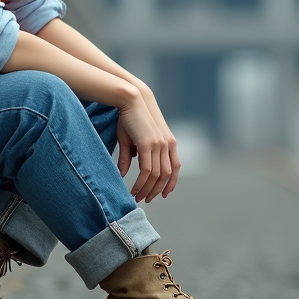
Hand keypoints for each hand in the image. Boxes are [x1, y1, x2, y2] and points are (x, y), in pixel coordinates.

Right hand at [135, 81, 179, 198]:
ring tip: (138, 197)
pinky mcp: (148, 144)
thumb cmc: (130, 117)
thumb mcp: (130, 140)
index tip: (164, 194)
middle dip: (157, 190)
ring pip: (157, 176)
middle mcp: (167, 144)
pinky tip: (134, 188)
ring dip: (148, 189)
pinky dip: (141, 183)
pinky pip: (147, 170)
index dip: (171, 183)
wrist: (131, 99)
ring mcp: (159, 144)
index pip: (175, 167)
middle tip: (146, 200)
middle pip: (166, 175)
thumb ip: (129, 157)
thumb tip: (123, 173)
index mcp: (168, 142)